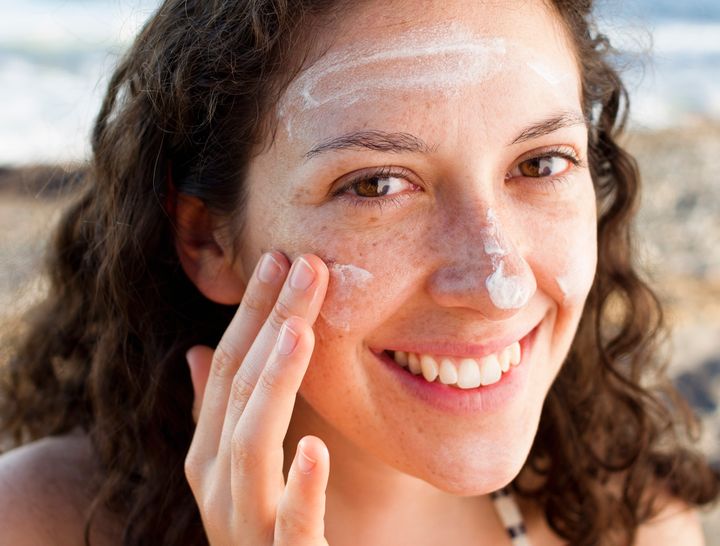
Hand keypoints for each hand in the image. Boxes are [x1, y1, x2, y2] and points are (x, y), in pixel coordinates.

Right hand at [184, 251, 330, 544]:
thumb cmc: (265, 523)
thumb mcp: (241, 464)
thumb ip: (219, 412)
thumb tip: (199, 351)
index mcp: (208, 455)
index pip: (228, 369)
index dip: (251, 313)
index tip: (279, 259)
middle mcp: (216, 486)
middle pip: (240, 392)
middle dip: (271, 324)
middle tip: (305, 266)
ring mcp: (245, 527)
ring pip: (252, 448)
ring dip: (275, 384)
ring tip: (300, 330)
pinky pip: (291, 527)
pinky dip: (301, 488)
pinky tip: (316, 447)